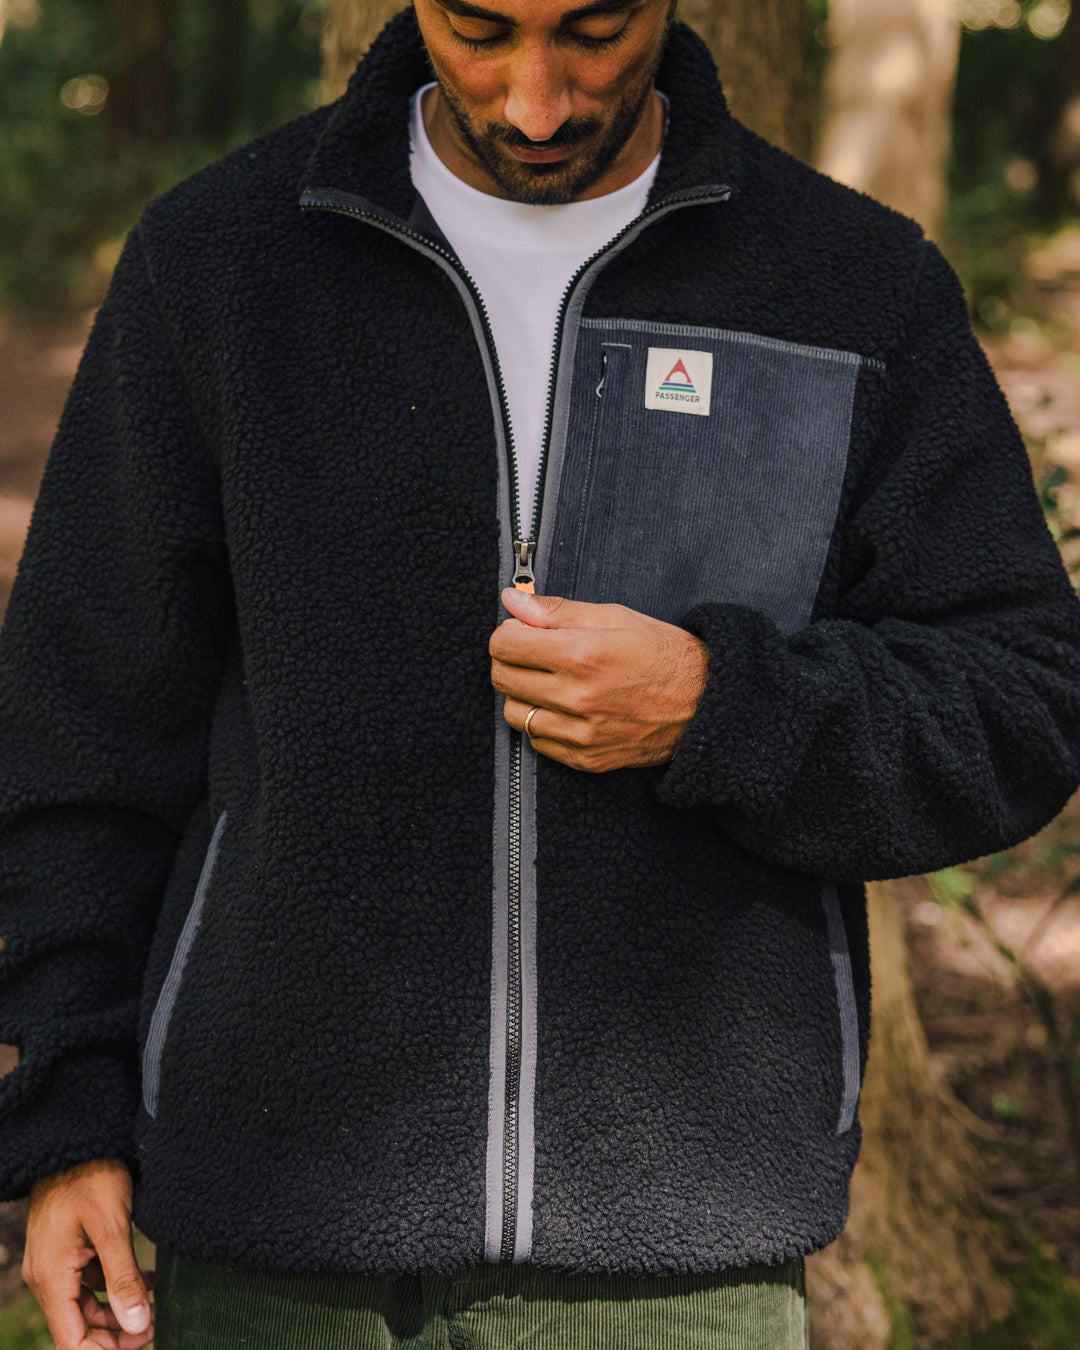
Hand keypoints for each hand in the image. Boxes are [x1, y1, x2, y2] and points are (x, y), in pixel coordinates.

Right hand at [24, 1158, 154, 1349]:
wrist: (77, 1137)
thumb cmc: (91, 1175)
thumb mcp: (112, 1225)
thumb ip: (123, 1278)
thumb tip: (138, 1325)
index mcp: (52, 1278)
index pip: (70, 1341)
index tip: (141, 1344)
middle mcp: (48, 1276)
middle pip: (78, 1327)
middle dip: (115, 1334)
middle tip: (154, 1326)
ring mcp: (57, 1262)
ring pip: (86, 1305)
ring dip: (118, 1310)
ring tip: (154, 1306)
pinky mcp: (69, 1248)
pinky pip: (89, 1280)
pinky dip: (115, 1285)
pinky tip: (146, 1280)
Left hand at [489, 588, 708, 771]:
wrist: (705, 705)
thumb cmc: (664, 654)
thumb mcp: (615, 618)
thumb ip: (557, 611)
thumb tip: (510, 599)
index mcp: (583, 655)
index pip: (504, 645)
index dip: (509, 633)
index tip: (523, 631)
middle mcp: (578, 698)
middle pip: (502, 679)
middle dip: (511, 661)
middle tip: (535, 654)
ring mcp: (581, 734)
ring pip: (514, 714)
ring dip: (524, 695)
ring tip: (551, 682)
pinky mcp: (586, 759)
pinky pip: (537, 742)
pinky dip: (543, 724)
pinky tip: (566, 709)